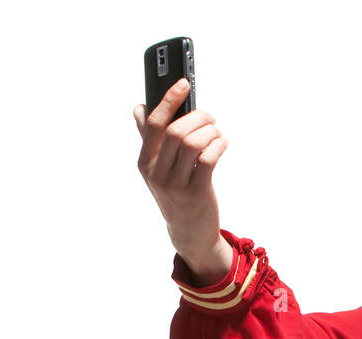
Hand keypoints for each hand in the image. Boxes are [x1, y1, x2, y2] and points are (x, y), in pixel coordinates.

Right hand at [133, 77, 232, 282]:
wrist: (189, 232)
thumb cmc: (174, 193)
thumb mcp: (156, 168)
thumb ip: (148, 139)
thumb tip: (139, 108)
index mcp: (144, 162)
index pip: (153, 124)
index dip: (169, 100)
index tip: (184, 83)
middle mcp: (156, 173)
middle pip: (175, 130)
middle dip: (197, 116)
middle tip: (209, 116)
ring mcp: (175, 184)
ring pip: (193, 143)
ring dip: (210, 131)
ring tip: (216, 132)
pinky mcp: (196, 193)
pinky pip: (209, 159)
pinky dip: (218, 145)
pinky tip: (222, 143)